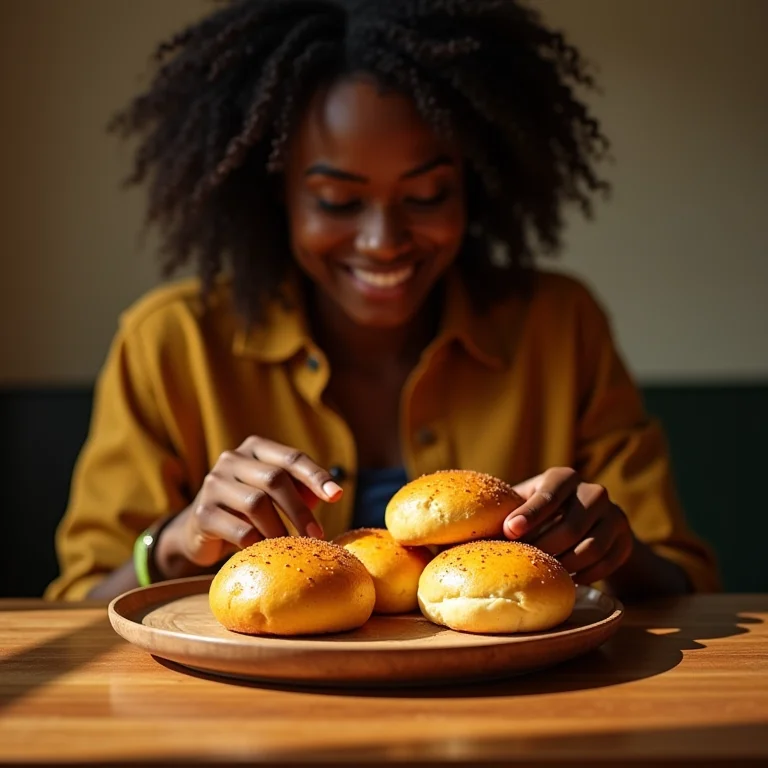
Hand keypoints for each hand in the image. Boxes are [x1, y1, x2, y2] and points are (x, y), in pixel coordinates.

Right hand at [157, 437, 342, 571]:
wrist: (200, 530)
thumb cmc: (250, 510)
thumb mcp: (276, 495)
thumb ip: (301, 489)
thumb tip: (332, 493)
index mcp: (255, 449)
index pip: (292, 458)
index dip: (316, 476)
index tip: (337, 496)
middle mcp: (231, 459)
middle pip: (275, 479)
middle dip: (300, 509)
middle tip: (316, 534)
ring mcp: (213, 484)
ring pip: (256, 503)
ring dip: (279, 529)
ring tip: (289, 546)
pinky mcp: (202, 513)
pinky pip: (239, 530)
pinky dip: (258, 542)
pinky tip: (263, 551)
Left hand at [504, 467, 633, 584]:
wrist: (585, 522)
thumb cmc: (537, 514)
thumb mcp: (522, 503)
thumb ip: (502, 511)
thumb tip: (464, 530)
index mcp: (563, 477)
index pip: (549, 493)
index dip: (530, 513)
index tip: (510, 530)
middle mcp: (594, 491)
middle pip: (572, 524)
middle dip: (546, 546)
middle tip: (527, 563)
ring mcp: (615, 515)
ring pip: (592, 547)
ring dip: (566, 564)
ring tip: (545, 573)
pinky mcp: (626, 540)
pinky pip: (608, 563)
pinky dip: (586, 575)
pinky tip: (568, 581)